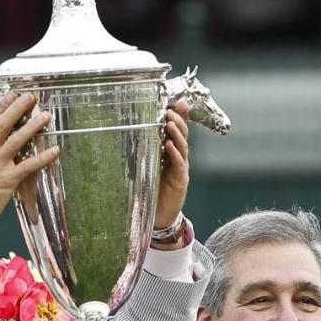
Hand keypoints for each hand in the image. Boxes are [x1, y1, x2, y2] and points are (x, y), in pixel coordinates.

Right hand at [0, 91, 59, 254]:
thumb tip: (0, 139)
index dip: (3, 104)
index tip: (15, 93)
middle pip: (3, 123)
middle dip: (18, 107)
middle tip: (32, 97)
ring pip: (16, 140)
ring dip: (33, 127)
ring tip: (46, 116)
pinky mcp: (6, 181)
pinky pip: (28, 166)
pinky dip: (42, 157)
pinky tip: (54, 150)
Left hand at [153, 101, 189, 234]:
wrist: (160, 216)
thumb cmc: (153, 192)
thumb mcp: (149, 168)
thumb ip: (147, 153)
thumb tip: (137, 136)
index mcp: (172, 154)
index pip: (177, 131)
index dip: (177, 117)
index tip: (172, 103)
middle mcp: (179, 159)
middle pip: (183, 136)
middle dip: (178, 121)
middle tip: (170, 110)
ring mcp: (181, 170)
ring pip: (183, 147)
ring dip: (177, 134)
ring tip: (170, 122)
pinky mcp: (180, 181)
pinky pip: (180, 165)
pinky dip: (175, 155)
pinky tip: (170, 146)